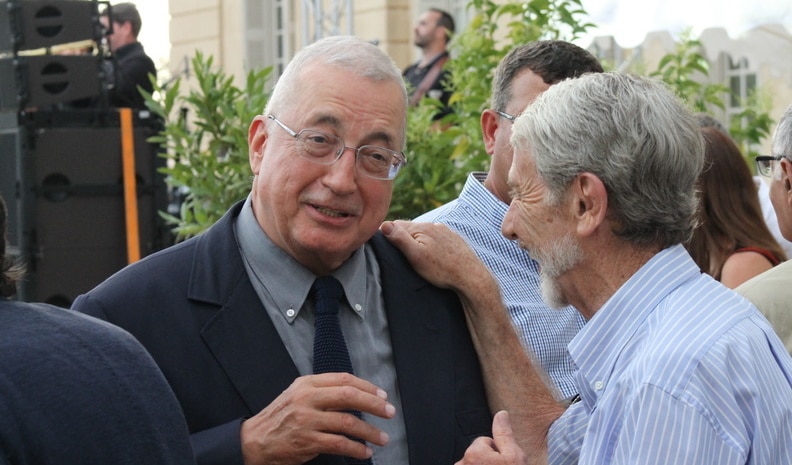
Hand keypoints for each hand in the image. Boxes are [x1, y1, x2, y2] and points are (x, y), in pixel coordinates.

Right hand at [240, 373, 394, 464]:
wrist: (254, 441)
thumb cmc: (280, 418)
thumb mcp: (297, 395)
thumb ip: (322, 391)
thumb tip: (356, 394)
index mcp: (306, 384)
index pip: (343, 379)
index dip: (367, 386)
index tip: (382, 395)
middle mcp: (307, 399)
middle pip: (349, 396)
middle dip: (374, 404)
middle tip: (389, 412)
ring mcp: (307, 420)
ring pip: (348, 422)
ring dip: (370, 431)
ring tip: (382, 437)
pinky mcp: (307, 441)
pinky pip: (340, 444)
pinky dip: (356, 449)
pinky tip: (365, 452)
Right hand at [380, 220, 491, 291]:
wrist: (471, 277)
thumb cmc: (442, 270)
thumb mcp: (416, 256)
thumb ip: (400, 239)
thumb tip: (383, 224)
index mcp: (421, 228)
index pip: (395, 225)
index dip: (387, 235)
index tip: (385, 248)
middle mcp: (433, 225)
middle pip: (409, 228)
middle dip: (402, 238)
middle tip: (399, 254)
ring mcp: (445, 231)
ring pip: (423, 233)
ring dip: (417, 240)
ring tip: (416, 256)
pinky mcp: (453, 239)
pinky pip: (436, 238)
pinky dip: (430, 244)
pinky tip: (432, 256)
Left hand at [455, 411, 527, 464]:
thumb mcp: (514, 456)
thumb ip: (504, 434)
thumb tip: (501, 414)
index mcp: (474, 453)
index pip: (484, 441)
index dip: (497, 451)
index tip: (504, 462)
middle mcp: (462, 463)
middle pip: (477, 452)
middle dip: (488, 459)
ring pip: (473, 463)